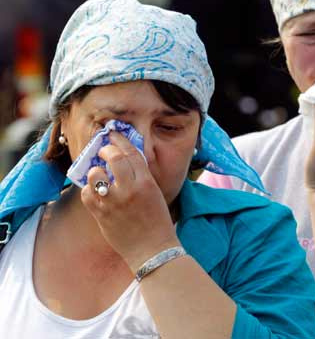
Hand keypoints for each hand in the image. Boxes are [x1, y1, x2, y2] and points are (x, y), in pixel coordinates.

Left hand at [80, 132, 179, 272]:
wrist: (153, 250)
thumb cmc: (157, 221)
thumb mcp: (154, 193)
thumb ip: (140, 177)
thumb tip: (124, 161)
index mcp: (147, 182)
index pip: (131, 153)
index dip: (120, 140)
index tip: (113, 134)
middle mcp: (130, 190)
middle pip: (113, 158)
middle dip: (105, 151)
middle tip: (103, 152)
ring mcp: (114, 202)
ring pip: (95, 176)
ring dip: (94, 173)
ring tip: (98, 176)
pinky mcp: (101, 215)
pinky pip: (86, 195)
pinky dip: (88, 191)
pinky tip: (95, 193)